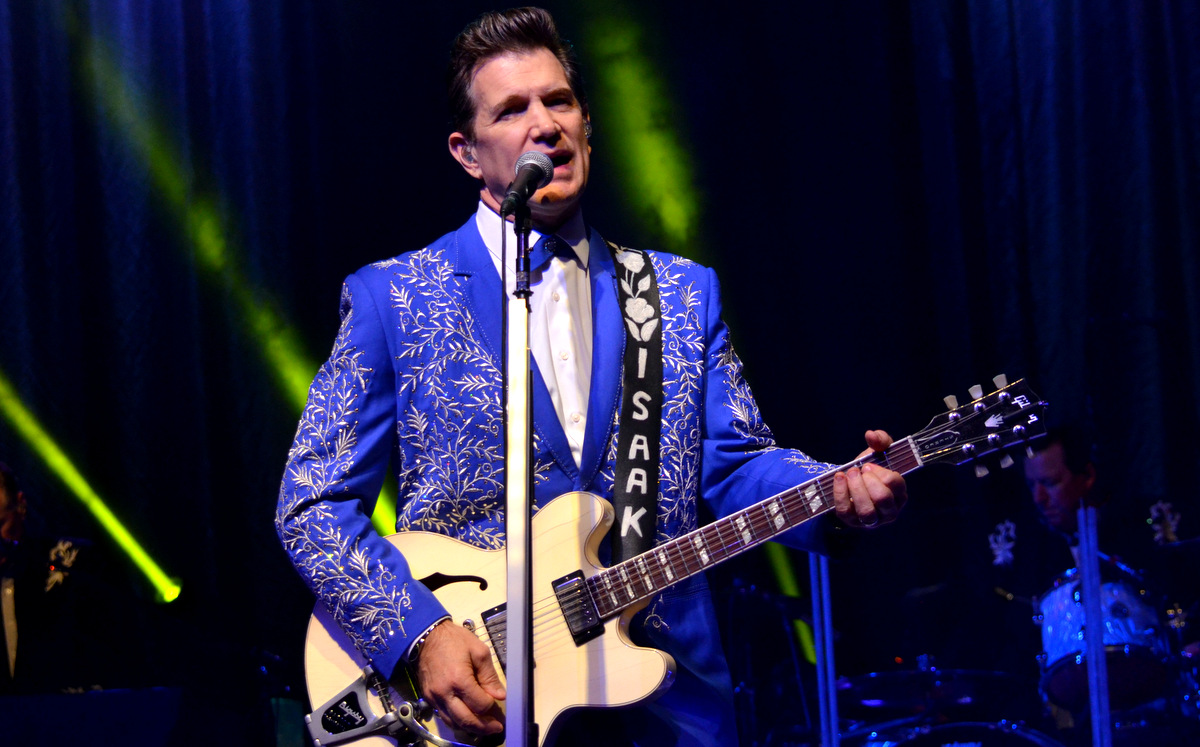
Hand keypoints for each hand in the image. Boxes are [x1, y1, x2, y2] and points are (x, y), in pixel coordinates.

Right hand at [414, 619, 505, 734]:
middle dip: (484, 727)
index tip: (497, 700)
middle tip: (495, 727)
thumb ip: (490, 676)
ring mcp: (434, 697)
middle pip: (466, 720)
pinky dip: (456, 720)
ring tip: (483, 726)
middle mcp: (445, 693)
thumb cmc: (454, 640)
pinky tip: (466, 717)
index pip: (480, 704)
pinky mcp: (428, 698)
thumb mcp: (479, 651)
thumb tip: (499, 695)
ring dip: (470, 727)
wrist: (427, 636)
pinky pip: (443, 716)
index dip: (491, 705)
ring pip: (453, 722)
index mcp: (459, 679)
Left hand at [832, 429, 907, 528]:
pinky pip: (845, 511)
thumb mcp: (877, 453)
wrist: (850, 484)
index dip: (882, 472)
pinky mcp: (851, 521)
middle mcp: (889, 511)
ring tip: (850, 473)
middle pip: (882, 499)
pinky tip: (839, 477)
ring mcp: (871, 521)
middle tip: (860, 469)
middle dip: (869, 480)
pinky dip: (840, 492)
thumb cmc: (869, 471)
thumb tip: (871, 434)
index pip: (896, 485)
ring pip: (867, 511)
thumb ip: (881, 440)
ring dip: (856, 489)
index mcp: (899, 495)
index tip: (870, 465)